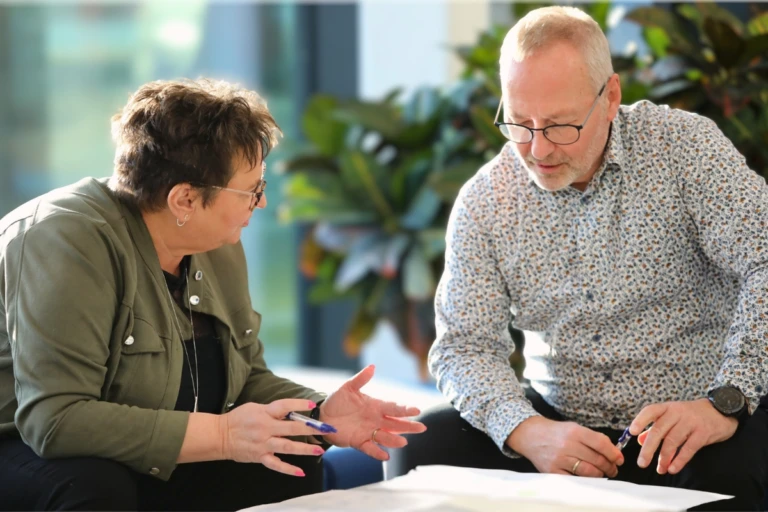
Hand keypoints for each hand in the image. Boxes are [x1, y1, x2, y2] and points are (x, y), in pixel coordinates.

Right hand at [220, 399, 326, 475]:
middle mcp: (265, 428)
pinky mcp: (260, 456)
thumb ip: (273, 410)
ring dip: (304, 449)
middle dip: (310, 428)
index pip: (284, 406)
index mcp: (264, 413)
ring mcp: (263, 444)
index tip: (311, 405)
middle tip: (325, 429)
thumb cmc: (238, 419)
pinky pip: (276, 464)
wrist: (219, 435)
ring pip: (287, 447)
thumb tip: (291, 411)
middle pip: (291, 428)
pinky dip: (288, 469)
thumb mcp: (254, 407)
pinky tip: (301, 472)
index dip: (298, 405)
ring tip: (319, 450)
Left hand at [319, 365, 426, 459]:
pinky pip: (370, 448)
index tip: (417, 411)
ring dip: (394, 440)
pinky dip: (377, 452)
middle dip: (408, 426)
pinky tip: (385, 456)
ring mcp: (368, 432)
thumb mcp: (348, 388)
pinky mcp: (359, 442)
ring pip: (385, 437)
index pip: (393, 408)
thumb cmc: (338, 400)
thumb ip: (361, 379)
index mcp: (376, 406)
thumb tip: (372, 367)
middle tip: (422, 428)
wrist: (323, 416)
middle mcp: (376, 420)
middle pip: (395, 424)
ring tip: (403, 442)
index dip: (405, 409)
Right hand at [506, 416, 623, 477]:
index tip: (620, 459)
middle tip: (613, 469)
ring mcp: (559, 459)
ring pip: (588, 471)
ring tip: (603, 474)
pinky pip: (574, 480)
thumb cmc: (555, 432)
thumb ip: (591, 437)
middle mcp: (567, 445)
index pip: (600, 444)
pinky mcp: (552, 471)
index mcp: (574, 431)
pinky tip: (589, 478)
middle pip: (596, 459)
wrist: (530, 435)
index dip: (614, 453)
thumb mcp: (573, 427)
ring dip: (600, 475)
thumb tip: (612, 450)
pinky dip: (585, 481)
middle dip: (609, 466)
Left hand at [630, 398, 737, 474]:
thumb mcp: (673, 417)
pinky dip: (679, 460)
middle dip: (649, 449)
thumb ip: (656, 427)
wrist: (721, 410)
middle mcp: (678, 413)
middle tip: (642, 463)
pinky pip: (689, 448)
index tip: (632, 432)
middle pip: (659, 431)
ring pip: (673, 441)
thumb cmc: (692, 415)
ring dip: (664, 458)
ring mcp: (691, 422)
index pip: (650, 411)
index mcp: (668, 408)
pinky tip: (673, 468)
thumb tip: (640, 440)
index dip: (640, 421)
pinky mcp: (703, 433)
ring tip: (659, 469)